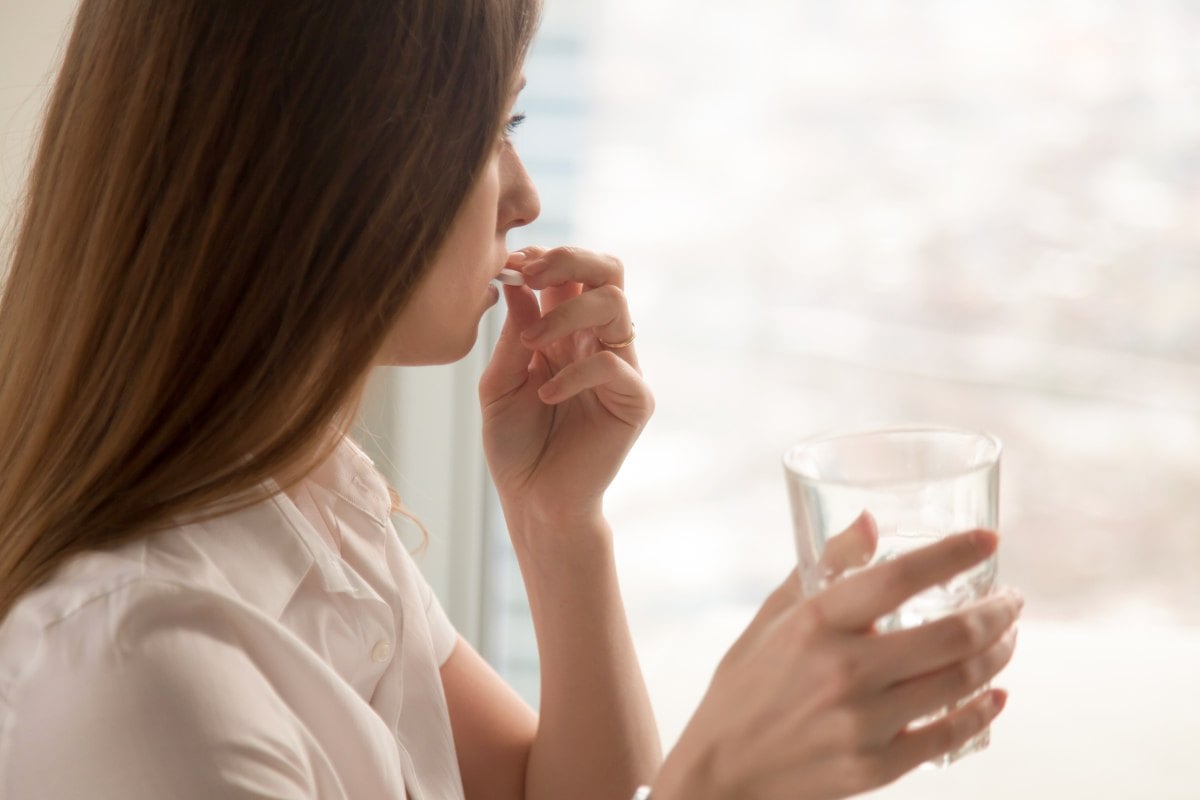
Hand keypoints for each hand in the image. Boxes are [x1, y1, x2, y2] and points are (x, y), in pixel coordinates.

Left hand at [479, 246, 652, 531]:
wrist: (534, 500)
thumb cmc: (515, 444)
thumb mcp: (499, 383)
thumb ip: (513, 335)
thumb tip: (515, 280)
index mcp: (567, 328)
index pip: (574, 271)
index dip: (546, 258)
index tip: (510, 264)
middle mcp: (598, 340)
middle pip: (609, 270)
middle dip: (570, 259)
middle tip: (530, 274)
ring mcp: (621, 367)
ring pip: (615, 304)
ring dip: (568, 312)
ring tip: (532, 345)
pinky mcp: (634, 400)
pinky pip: (612, 364)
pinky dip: (574, 374)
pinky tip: (544, 396)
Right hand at [654, 523, 1021, 799]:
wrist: (722, 771)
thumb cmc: (746, 685)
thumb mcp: (773, 616)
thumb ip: (825, 567)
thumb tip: (870, 521)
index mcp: (815, 623)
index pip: (900, 576)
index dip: (954, 553)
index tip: (988, 540)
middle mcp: (843, 670)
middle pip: (950, 634)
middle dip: (998, 612)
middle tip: (1010, 601)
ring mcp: (862, 724)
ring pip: (959, 682)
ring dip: (998, 655)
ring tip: (1005, 639)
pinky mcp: (875, 768)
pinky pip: (948, 735)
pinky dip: (983, 710)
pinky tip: (994, 694)